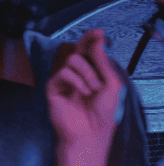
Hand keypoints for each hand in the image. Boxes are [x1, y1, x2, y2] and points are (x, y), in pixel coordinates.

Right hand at [46, 28, 121, 151]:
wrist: (90, 133)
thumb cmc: (103, 113)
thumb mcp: (111, 84)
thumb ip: (103, 63)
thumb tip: (97, 42)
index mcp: (93, 73)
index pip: (90, 52)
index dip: (93, 39)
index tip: (99, 32)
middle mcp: (78, 75)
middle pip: (78, 50)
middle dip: (87, 43)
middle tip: (95, 37)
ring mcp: (64, 81)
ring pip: (72, 60)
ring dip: (87, 72)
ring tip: (93, 88)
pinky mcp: (53, 88)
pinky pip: (63, 73)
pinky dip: (76, 81)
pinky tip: (83, 93)